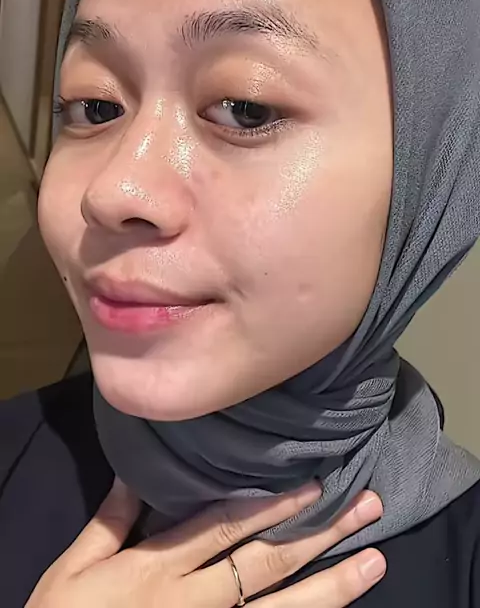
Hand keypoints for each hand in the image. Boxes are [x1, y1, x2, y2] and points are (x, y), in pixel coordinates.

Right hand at [26, 478, 385, 606]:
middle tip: (365, 509)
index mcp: (160, 571)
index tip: (313, 485)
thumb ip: (110, 521)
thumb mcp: (75, 570)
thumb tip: (134, 471)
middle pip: (267, 566)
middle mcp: (196, 605)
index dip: (271, 505)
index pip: (226, 529)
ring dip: (331, 587)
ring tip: (374, 563)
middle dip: (318, 535)